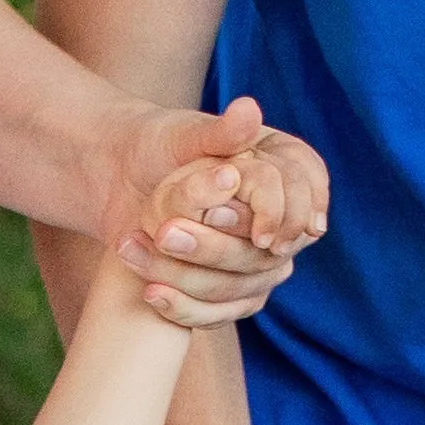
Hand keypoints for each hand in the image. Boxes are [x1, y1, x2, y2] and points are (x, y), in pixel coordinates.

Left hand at [102, 97, 327, 326]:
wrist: (121, 178)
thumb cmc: (160, 145)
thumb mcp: (185, 134)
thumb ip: (221, 131)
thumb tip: (250, 111)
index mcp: (283, 171)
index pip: (303, 196)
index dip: (282, 217)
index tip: (258, 235)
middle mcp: (279, 220)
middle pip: (268, 252)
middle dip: (215, 247)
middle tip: (166, 231)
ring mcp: (257, 262)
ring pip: (242, 287)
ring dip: (188, 274)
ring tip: (138, 249)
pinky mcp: (230, 292)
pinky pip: (219, 313)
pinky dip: (183, 308)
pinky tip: (151, 293)